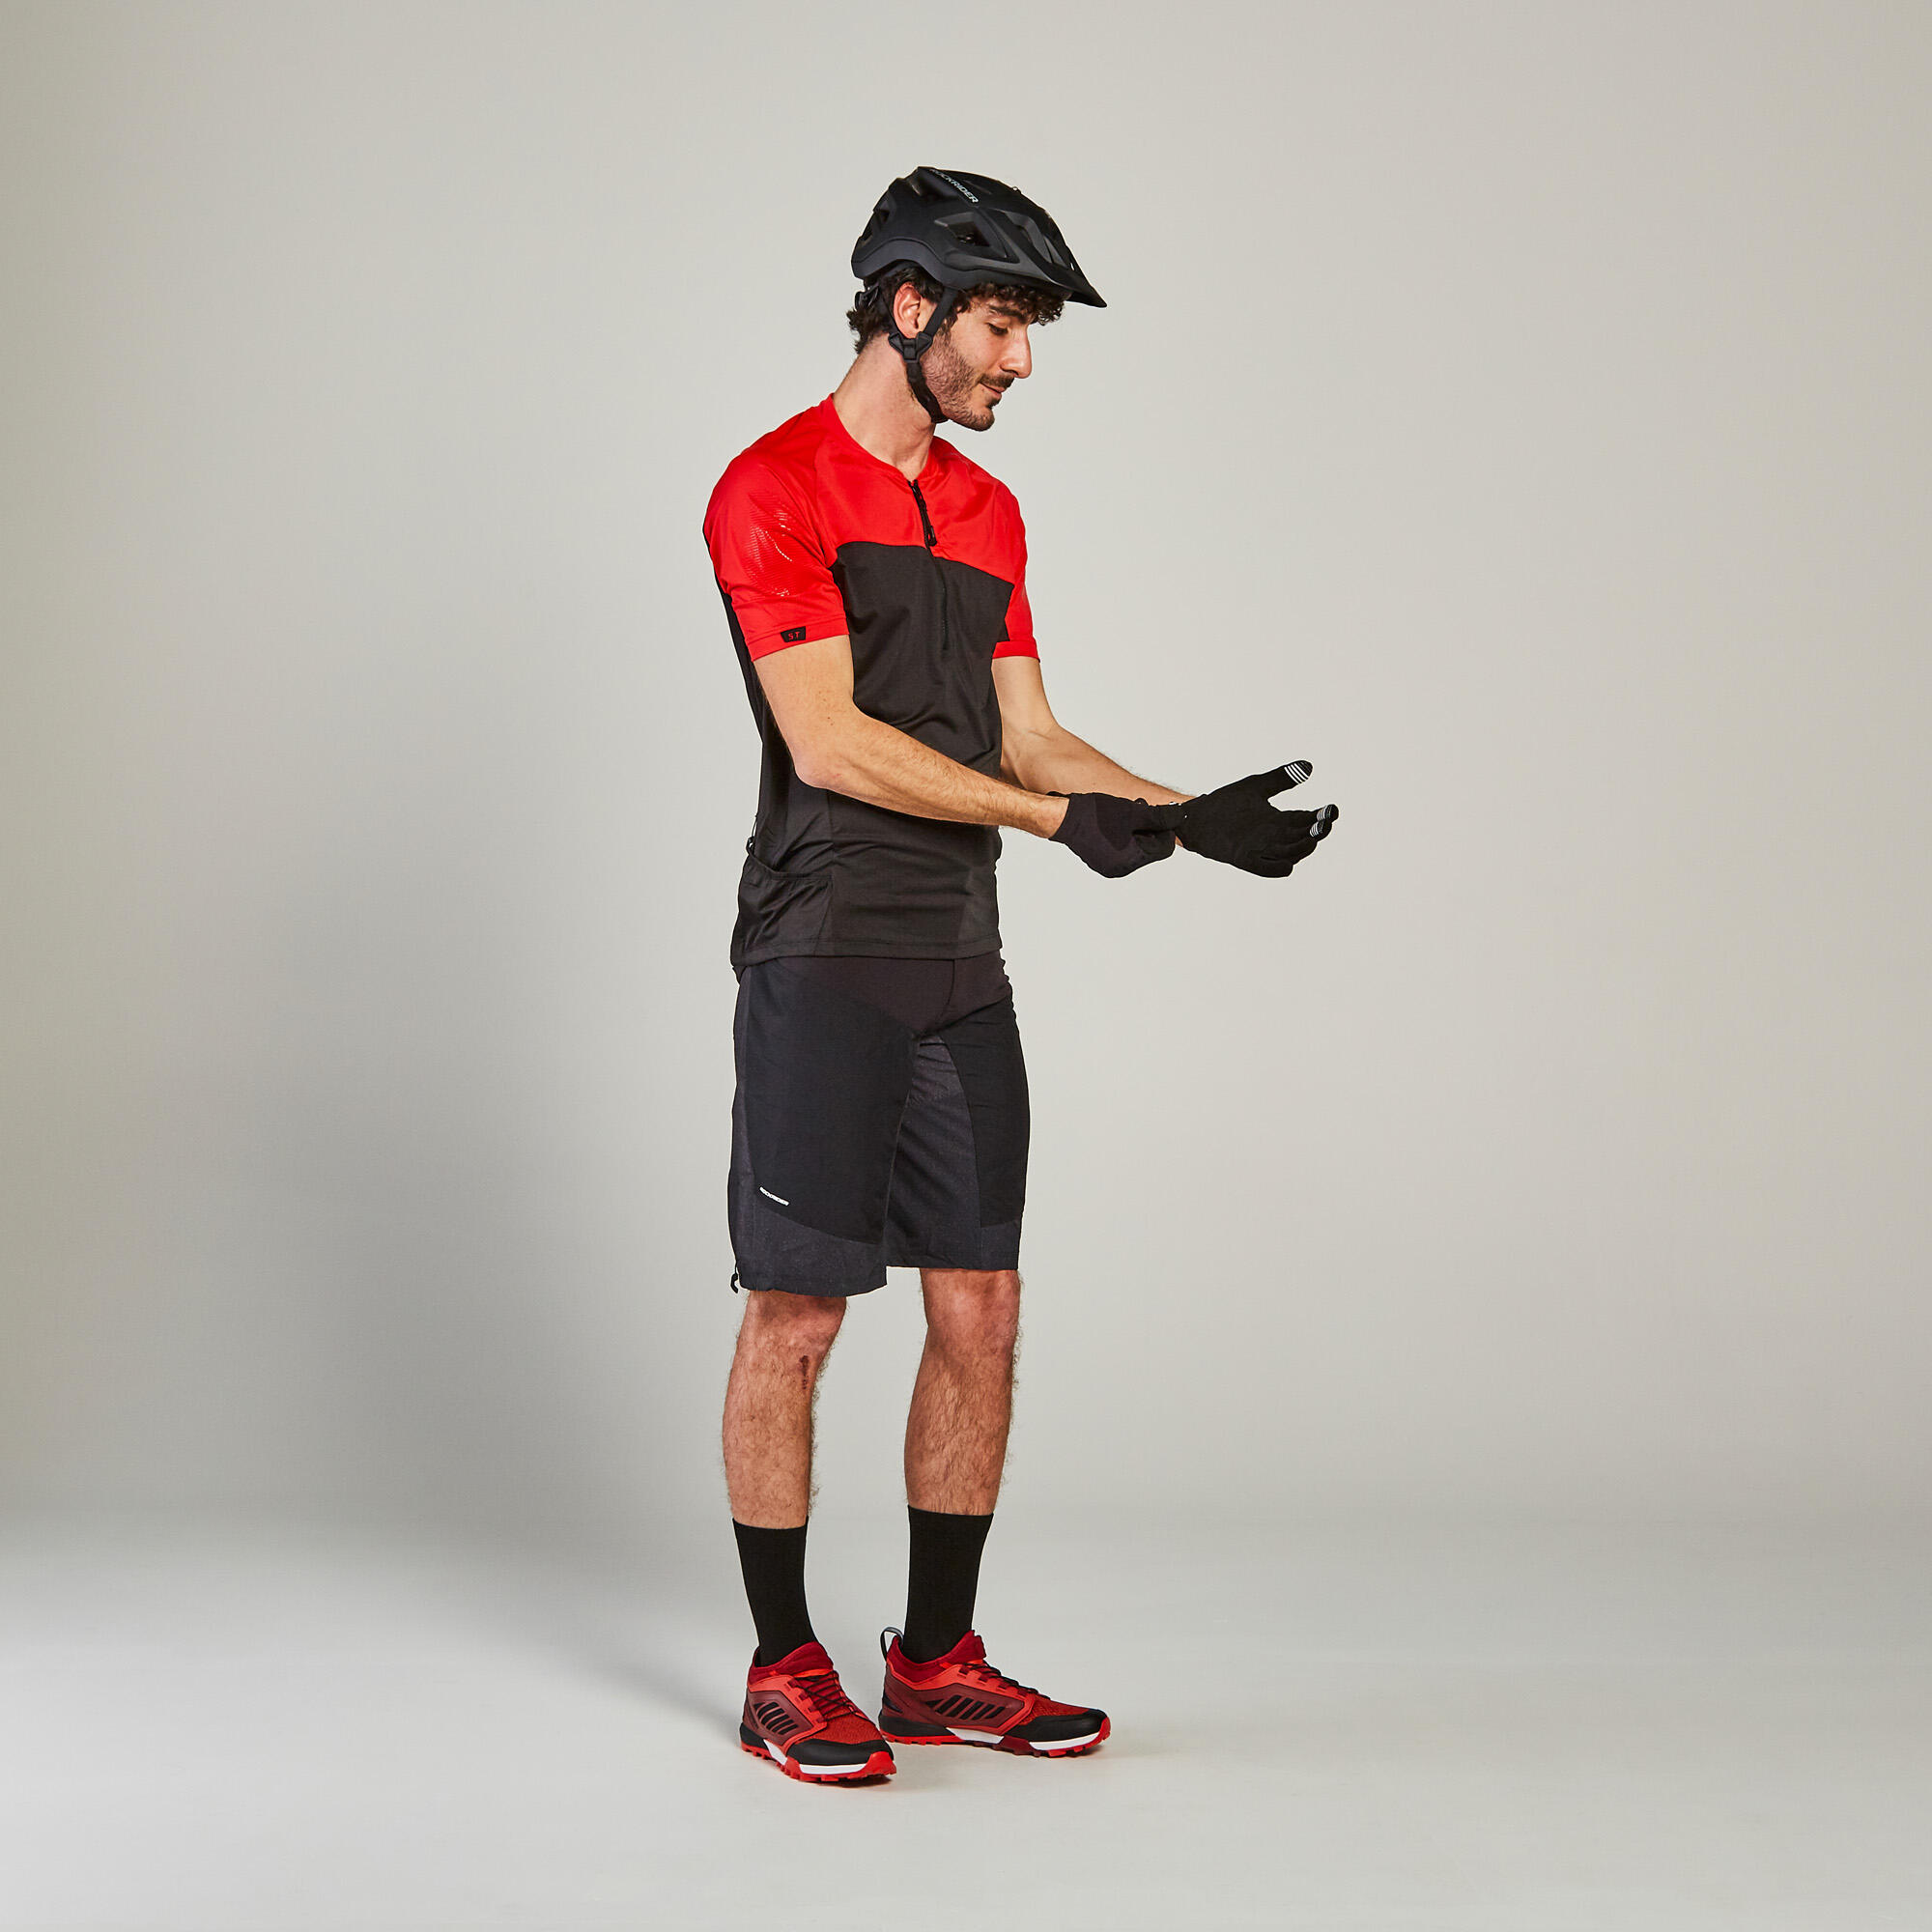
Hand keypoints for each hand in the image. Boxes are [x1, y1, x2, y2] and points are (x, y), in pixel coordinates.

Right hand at [1049, 793, 1176, 878]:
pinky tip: (1115, 822)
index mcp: (1131, 860)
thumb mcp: (1133, 812)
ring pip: (1137, 849)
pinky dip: (1124, 836)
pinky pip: (1122, 850)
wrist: (1062, 817)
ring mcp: (1110, 867)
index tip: (1161, 814)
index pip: (1164, 848)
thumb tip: (1179, 816)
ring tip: (1125, 814)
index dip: (1167, 829)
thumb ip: (1159, 816)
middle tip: (1139, 809)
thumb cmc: (1093, 815)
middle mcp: (1121, 869)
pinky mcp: (1101, 861)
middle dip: (1150, 829)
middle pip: (1151, 849)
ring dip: (1137, 831)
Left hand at [1150, 761, 1338, 876]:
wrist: (1195, 816)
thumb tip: (1309, 766)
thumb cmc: (1225, 803)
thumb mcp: (1256, 786)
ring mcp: (1260, 849)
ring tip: (1311, 839)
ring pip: (1289, 855)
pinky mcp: (1244, 858)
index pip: (1307, 821)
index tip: (1332, 809)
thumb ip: (1281, 778)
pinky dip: (1276, 869)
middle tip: (1325, 822)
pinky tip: (1287, 863)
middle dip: (1317, 832)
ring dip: (1301, 849)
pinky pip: (1265, 869)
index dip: (1322, 817)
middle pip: (1303, 838)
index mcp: (1280, 821)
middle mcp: (1274, 837)